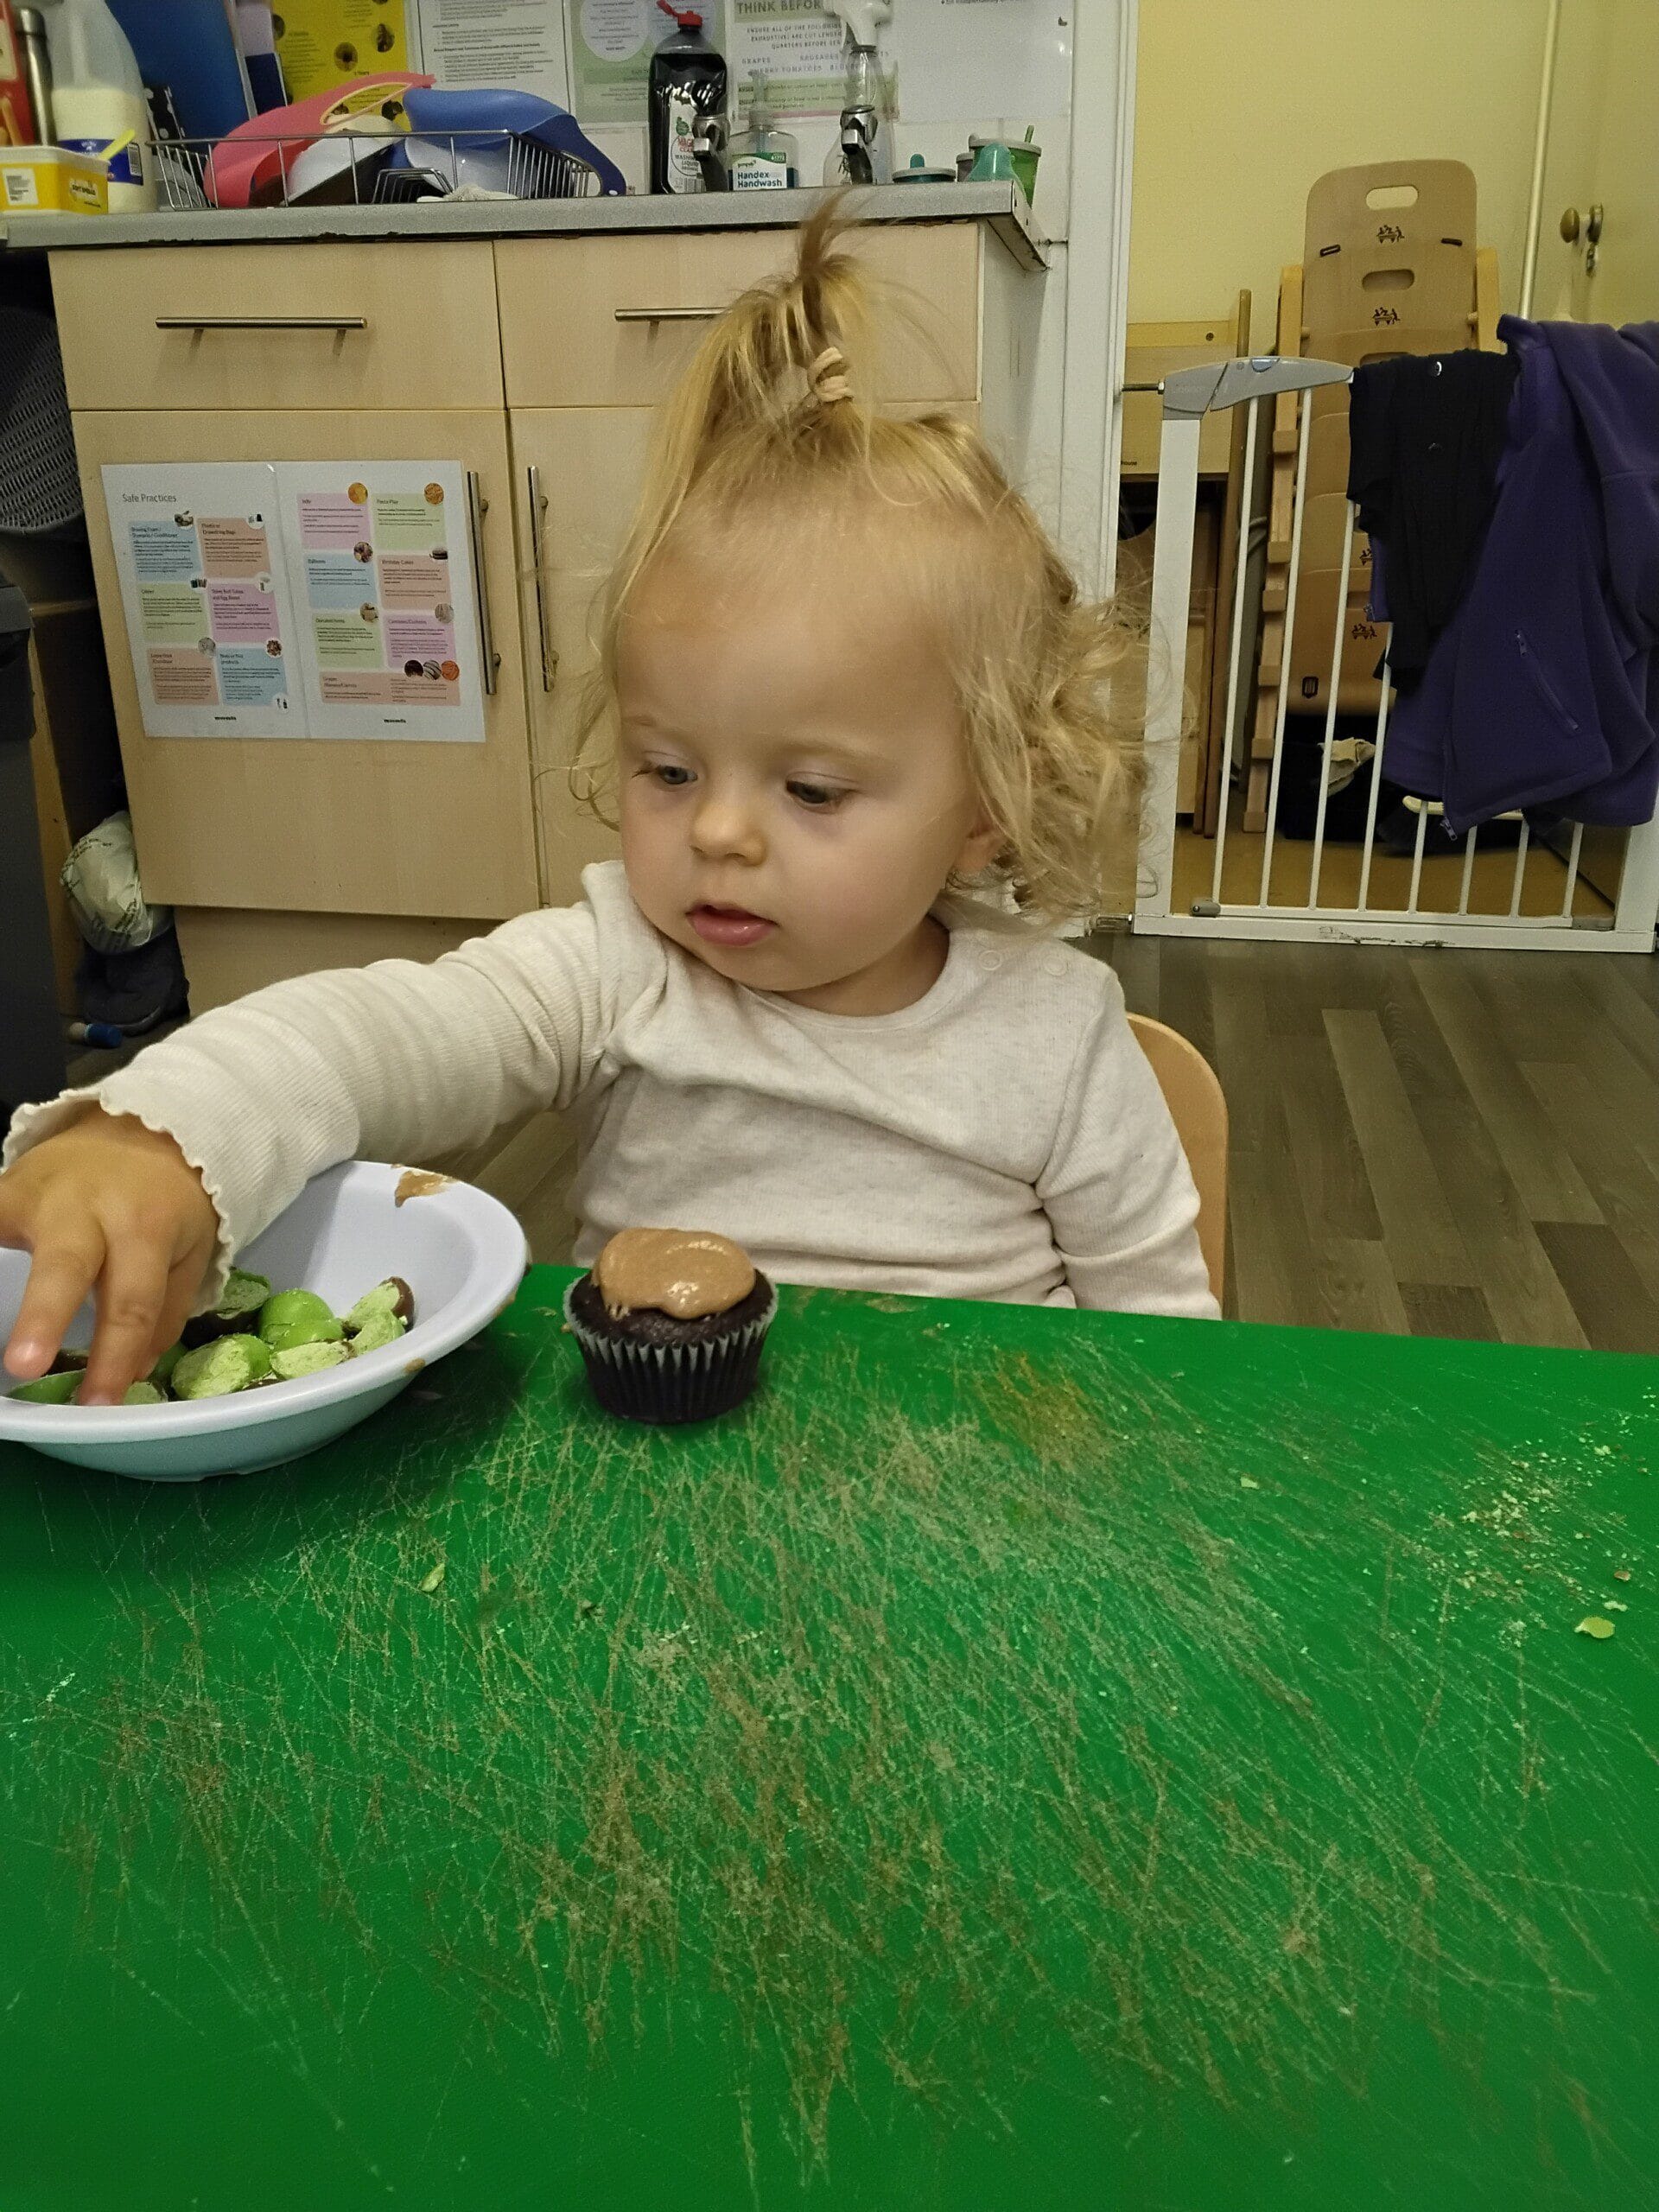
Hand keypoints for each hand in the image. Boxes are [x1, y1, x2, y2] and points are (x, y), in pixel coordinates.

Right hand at [0, 1108, 219, 1405]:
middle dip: (45, 1317)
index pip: (132, 1301)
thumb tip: (136, 1370)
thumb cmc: (166, 1201)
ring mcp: (41, 1195)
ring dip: (7, 1294)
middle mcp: (91, 1208)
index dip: (116, 1356)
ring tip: (0, 1347)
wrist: (140, 1127)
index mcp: (146, 1226)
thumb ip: (164, 1309)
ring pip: (14, 1241)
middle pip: (68, 1266)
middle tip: (25, 1367)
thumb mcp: (190, 1249)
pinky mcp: (5, 1189)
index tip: (100, 1403)